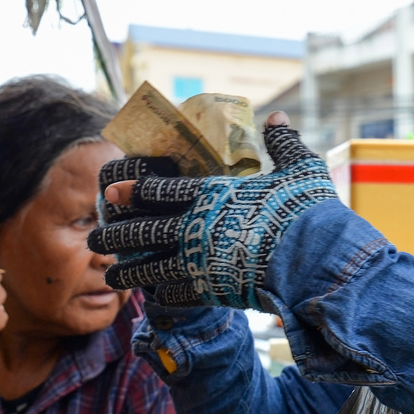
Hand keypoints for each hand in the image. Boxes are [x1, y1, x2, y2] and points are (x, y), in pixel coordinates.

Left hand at [88, 112, 336, 309]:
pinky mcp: (212, 292)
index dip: (133, 192)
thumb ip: (284, 144)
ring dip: (129, 271)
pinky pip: (175, 294)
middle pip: (144, 230)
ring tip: (110, 275)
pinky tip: (151, 297)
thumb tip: (280, 116)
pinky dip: (161, 295)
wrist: (318, 263)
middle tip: (95, 236)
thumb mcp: (301, 170)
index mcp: (213, 196)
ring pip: (151, 267)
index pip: (160, 191)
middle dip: (117, 233)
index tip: (110, 192)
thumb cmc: (311, 214)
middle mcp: (197, 227)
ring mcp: (200, 262)